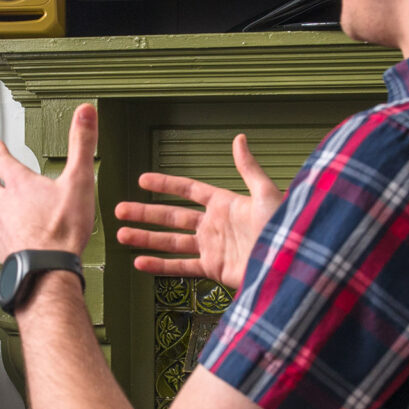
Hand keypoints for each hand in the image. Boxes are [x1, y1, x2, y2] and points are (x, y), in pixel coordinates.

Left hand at [0, 103, 98, 259]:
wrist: (48, 270)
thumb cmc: (62, 229)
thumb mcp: (79, 180)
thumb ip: (82, 145)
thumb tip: (86, 112)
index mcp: (20, 185)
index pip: (2, 159)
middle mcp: (5, 205)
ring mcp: (3, 228)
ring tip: (1, 203)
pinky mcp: (7, 250)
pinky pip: (1, 235)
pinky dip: (6, 230)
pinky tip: (15, 235)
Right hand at [114, 133, 283, 287]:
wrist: (289, 263)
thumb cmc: (283, 227)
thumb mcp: (266, 193)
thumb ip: (248, 168)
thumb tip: (239, 139)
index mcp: (225, 204)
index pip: (188, 190)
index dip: (165, 184)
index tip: (143, 180)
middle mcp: (214, 225)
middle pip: (171, 216)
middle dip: (145, 212)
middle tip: (119, 209)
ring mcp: (212, 247)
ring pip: (170, 241)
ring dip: (145, 238)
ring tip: (121, 234)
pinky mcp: (213, 269)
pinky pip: (181, 266)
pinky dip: (160, 265)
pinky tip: (140, 262)